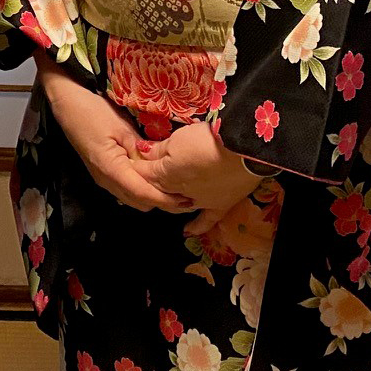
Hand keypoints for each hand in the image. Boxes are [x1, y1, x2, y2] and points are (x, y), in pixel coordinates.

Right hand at [38, 60, 191, 214]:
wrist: (66, 102)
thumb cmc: (92, 110)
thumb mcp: (122, 127)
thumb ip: (141, 151)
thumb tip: (162, 168)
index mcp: (110, 169)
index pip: (144, 194)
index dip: (167, 200)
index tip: (188, 199)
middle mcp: (105, 180)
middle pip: (139, 203)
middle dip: (163, 202)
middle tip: (186, 191)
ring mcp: (102, 178)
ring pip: (132, 198)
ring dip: (153, 196)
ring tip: (174, 185)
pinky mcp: (102, 172)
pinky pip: (126, 189)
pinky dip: (142, 189)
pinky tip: (154, 177)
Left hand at [134, 123, 263, 233]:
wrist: (241, 150)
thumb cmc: (206, 140)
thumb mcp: (177, 139)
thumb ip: (158, 149)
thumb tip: (141, 152)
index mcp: (164, 175)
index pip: (142, 173)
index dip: (135, 166)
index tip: (130, 160)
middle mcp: (177, 193)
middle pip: (157, 190)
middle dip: (148, 182)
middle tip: (144, 174)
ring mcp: (198, 201)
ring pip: (176, 204)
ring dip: (167, 200)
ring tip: (161, 194)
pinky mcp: (218, 206)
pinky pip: (205, 221)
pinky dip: (196, 227)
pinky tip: (187, 230)